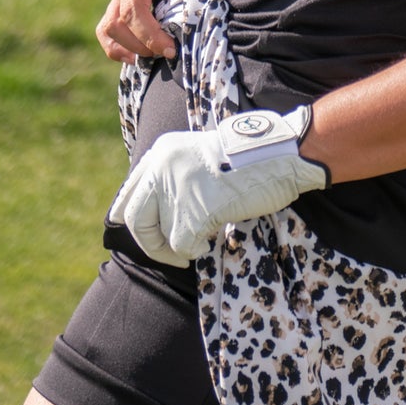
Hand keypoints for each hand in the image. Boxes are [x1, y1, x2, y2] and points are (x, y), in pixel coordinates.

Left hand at [110, 107, 330, 264]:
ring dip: (180, 246)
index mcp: (161, 152)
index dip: (130, 217)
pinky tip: (210, 240)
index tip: (141, 233)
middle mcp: (161, 168)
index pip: (129, 191)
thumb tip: (160, 214)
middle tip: (170, 253)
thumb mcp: (199, 157)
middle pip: (135, 218)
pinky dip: (195, 251)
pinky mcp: (193, 214)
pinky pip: (182, 247)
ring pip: (161, 236)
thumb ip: (174, 177)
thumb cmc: (249, 159)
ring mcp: (175, 191)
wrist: (277, 156)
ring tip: (203, 239)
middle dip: (149, 243)